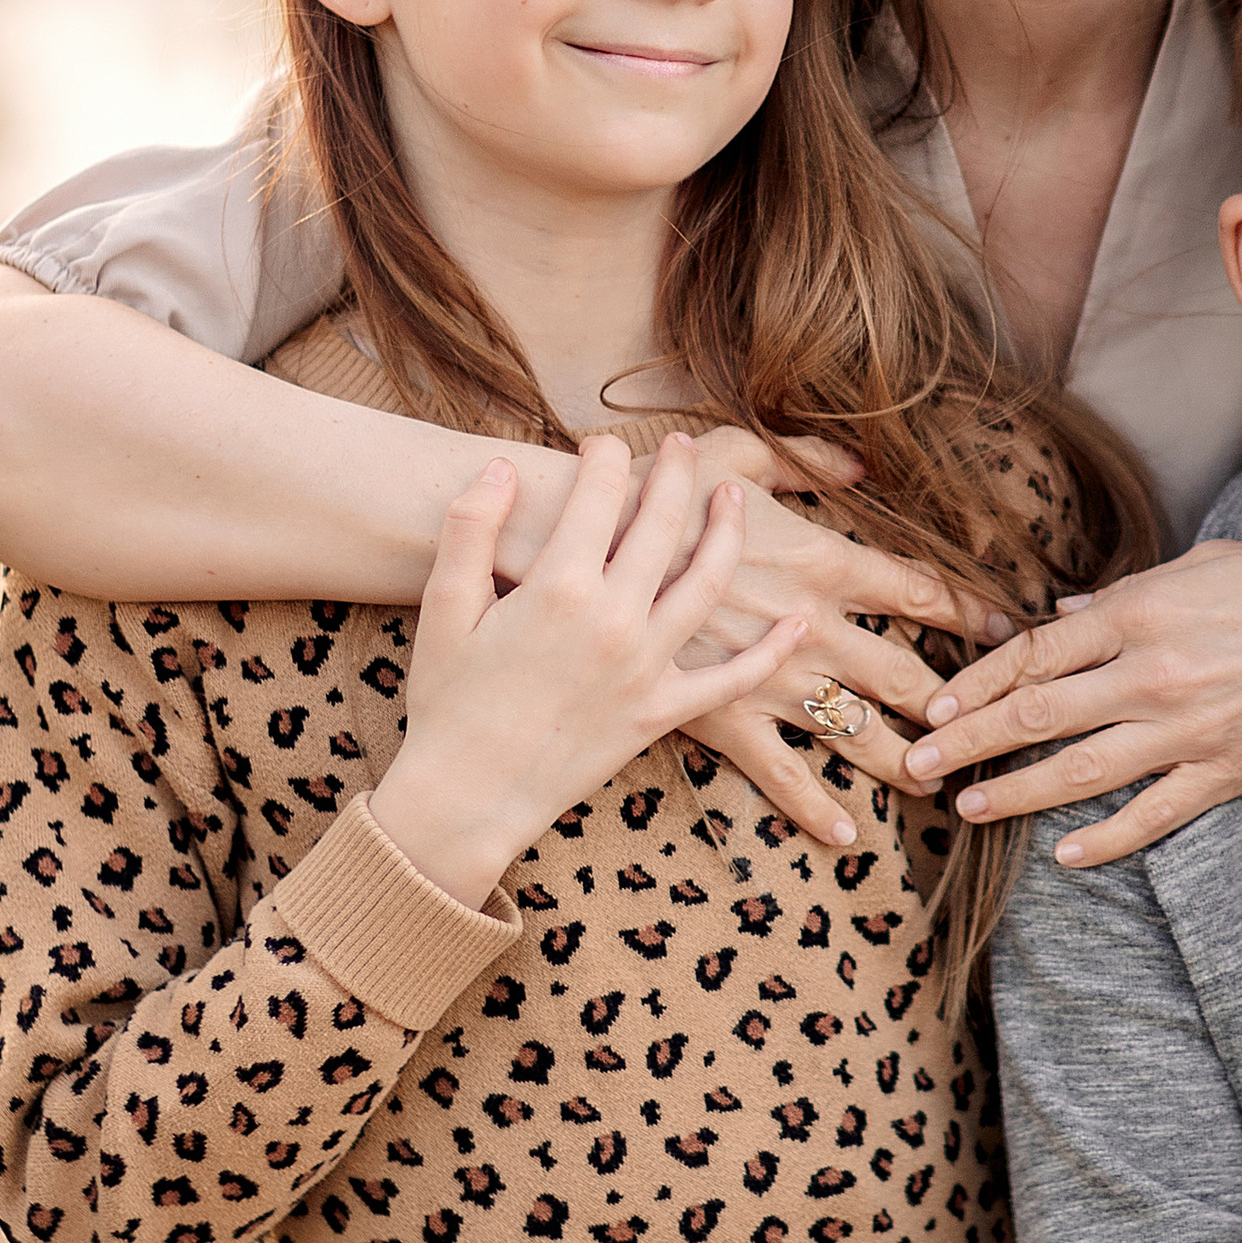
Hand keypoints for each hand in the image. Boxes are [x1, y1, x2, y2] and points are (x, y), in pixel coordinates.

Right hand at [367, 440, 812, 906]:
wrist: (465, 798)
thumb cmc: (446, 702)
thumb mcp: (444, 607)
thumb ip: (471, 529)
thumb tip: (500, 467)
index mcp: (557, 587)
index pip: (598, 494)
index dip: (604, 458)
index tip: (602, 444)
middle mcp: (614, 619)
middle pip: (661, 526)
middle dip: (673, 474)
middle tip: (678, 446)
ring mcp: (646, 667)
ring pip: (706, 583)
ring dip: (726, 533)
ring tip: (733, 498)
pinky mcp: (662, 712)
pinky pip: (731, 679)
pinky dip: (770, 651)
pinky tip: (797, 621)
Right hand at [493, 430, 1014, 853]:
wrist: (575, 544)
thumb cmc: (656, 488)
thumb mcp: (738, 450)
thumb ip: (808, 461)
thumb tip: (864, 465)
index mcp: (820, 558)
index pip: (917, 590)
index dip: (967, 611)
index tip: (1003, 632)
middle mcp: (809, 624)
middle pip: (904, 672)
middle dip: (955, 701)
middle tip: (993, 721)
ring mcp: (768, 677)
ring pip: (858, 731)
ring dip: (906, 759)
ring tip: (941, 782)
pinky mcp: (721, 717)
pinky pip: (782, 774)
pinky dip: (816, 808)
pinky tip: (847, 835)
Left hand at [900, 535, 1241, 865]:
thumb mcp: (1208, 564)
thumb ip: (1131, 594)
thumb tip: (1068, 614)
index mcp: (1145, 611)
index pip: (1037, 650)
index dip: (979, 681)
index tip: (937, 704)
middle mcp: (1155, 672)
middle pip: (1038, 712)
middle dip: (969, 740)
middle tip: (917, 764)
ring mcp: (1190, 730)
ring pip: (1080, 770)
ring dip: (1016, 791)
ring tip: (969, 806)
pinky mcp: (1229, 772)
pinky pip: (1154, 815)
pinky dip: (1108, 840)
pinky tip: (1068, 855)